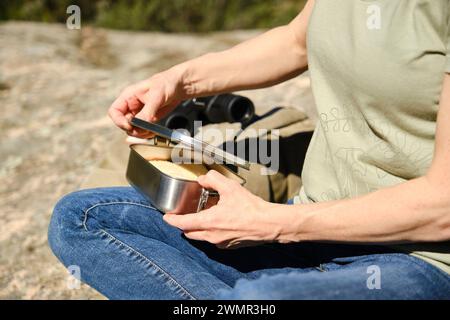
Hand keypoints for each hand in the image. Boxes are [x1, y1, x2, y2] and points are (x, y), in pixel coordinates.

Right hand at [108, 68, 186, 137]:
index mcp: (128, 96)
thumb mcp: (156, 96)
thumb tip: (140, 125)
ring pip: (132, 129)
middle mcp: (131, 106)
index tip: (130, 126)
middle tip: (145, 130)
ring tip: (151, 131)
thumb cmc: (166, 83)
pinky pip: (142, 131)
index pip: (114, 112)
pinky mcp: (147, 119)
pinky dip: (146, 134)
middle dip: (133, 129)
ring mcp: (139, 114)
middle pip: (123, 123)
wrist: (179, 86)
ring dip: (140, 134)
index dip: (119, 121)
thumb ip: (147, 111)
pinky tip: (153, 131)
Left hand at [163, 170, 285, 248]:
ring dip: (198, 228)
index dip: (172, 220)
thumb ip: (213, 180)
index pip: (182, 224)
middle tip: (184, 215)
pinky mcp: (229, 246)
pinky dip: (211, 232)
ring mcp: (220, 243)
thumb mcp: (230, 188)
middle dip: (184, 225)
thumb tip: (204, 179)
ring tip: (204, 216)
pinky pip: (214, 240)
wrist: (269, 225)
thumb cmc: (251, 208)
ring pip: (201, 237)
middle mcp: (212, 236)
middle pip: (189, 233)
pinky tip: (220, 222)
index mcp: (208, 222)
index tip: (166, 217)